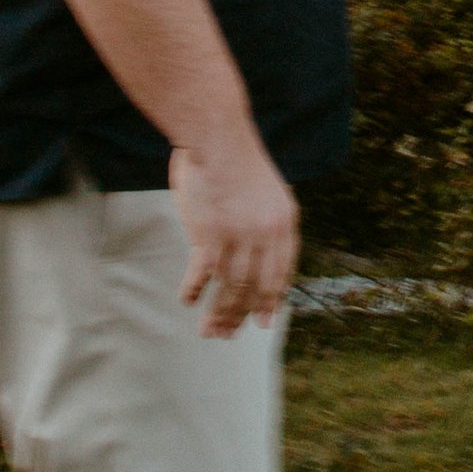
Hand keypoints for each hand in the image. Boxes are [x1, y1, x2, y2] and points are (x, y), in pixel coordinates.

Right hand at [168, 138, 299, 335]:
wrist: (218, 136)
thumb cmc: (235, 158)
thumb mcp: (265, 189)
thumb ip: (263, 220)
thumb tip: (254, 248)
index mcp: (285, 222)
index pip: (282, 272)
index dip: (272, 299)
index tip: (265, 320)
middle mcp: (266, 234)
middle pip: (256, 286)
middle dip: (244, 315)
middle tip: (230, 334)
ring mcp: (239, 236)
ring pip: (231, 287)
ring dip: (219, 313)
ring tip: (209, 331)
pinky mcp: (211, 235)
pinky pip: (202, 273)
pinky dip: (194, 290)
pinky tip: (188, 300)